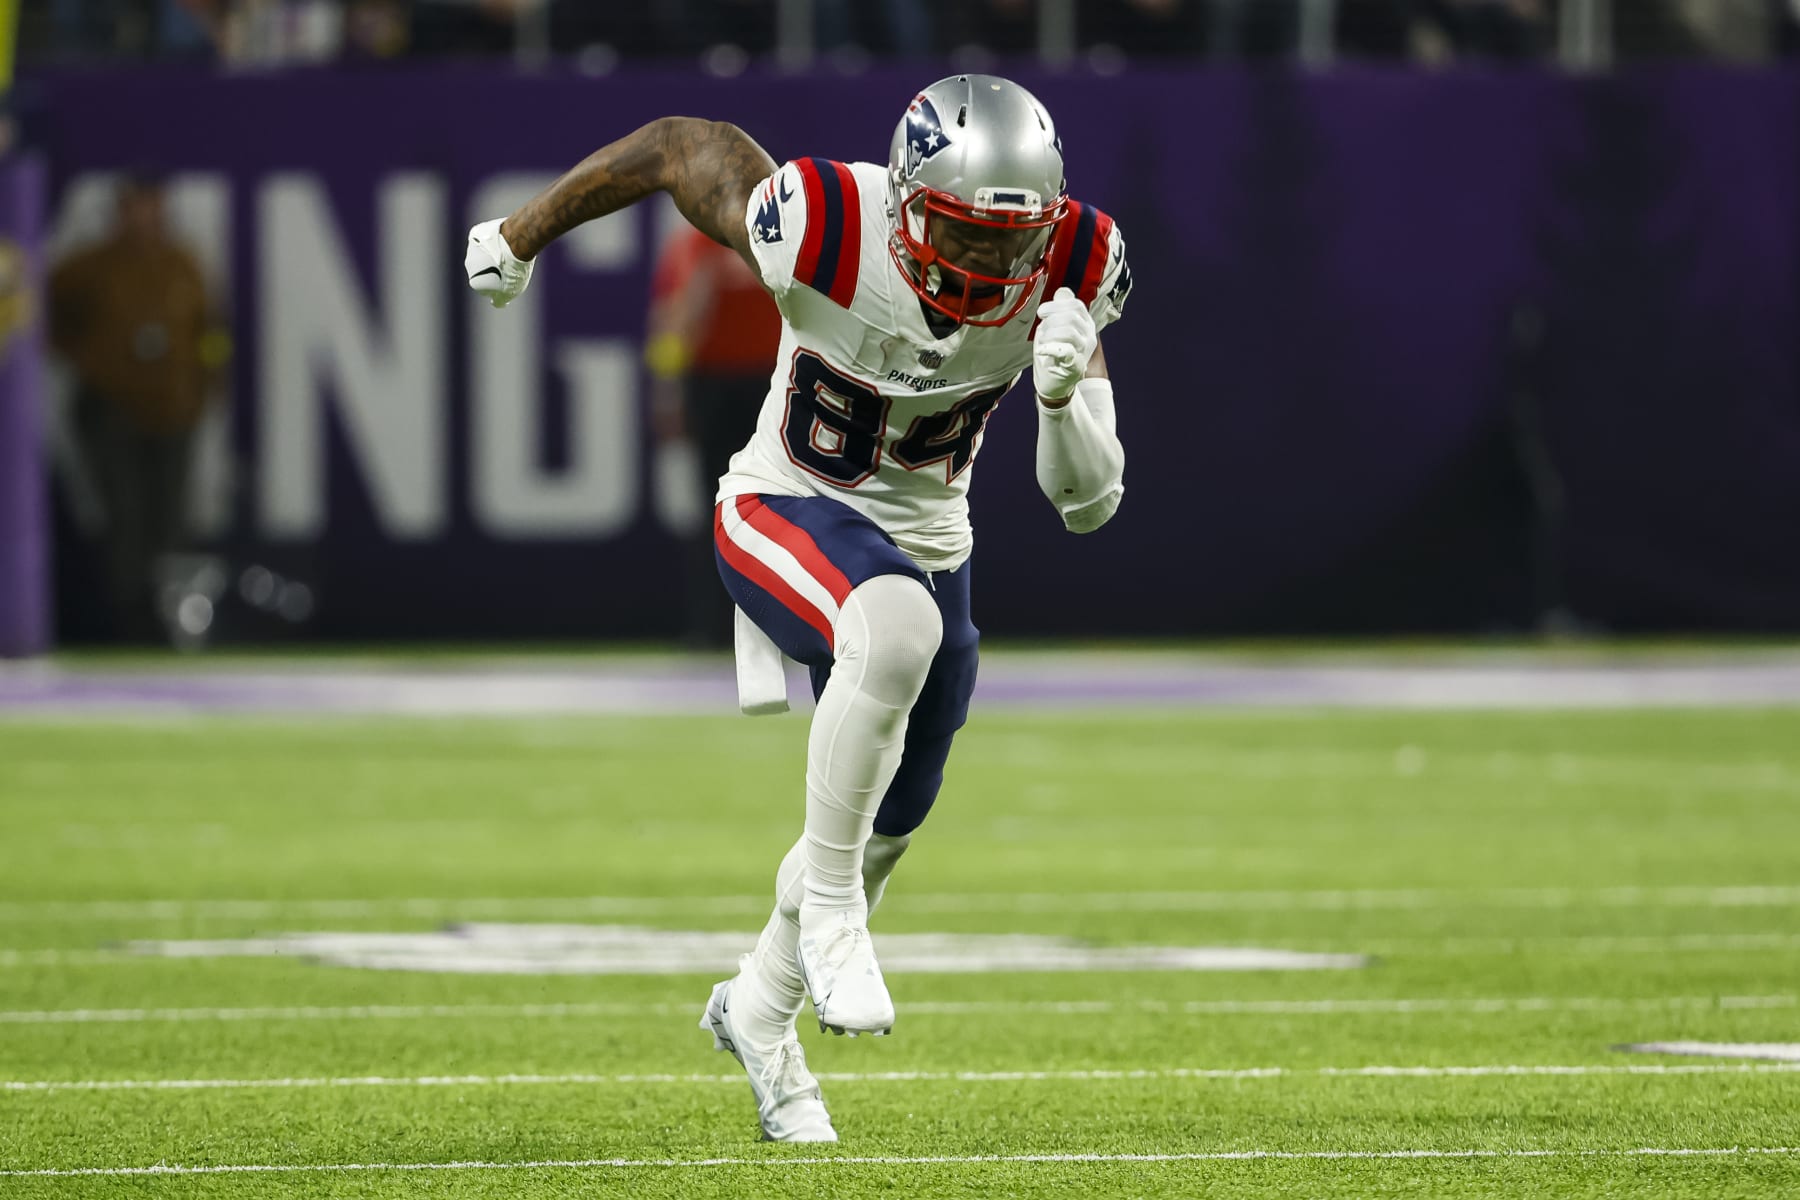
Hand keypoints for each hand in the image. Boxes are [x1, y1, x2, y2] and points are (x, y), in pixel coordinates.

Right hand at [465, 218, 532, 307]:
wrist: (514, 244)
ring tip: (508, 253)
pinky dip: (490, 241)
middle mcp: (469, 266)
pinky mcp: (475, 234)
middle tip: (510, 266)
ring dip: (492, 254)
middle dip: (494, 268)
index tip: (509, 279)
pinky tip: (502, 241)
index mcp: (475, 282)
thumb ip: (500, 300)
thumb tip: (497, 304)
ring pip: (482, 253)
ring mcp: (471, 249)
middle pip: (482, 269)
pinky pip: (482, 239)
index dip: (499, 283)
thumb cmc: (514, 270)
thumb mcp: (510, 292)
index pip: (486, 286)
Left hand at [1032, 286, 1096, 402]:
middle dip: (1050, 321)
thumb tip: (1063, 291)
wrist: (1054, 381)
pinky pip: (1066, 351)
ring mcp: (1084, 351)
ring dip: (1049, 335)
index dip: (1056, 305)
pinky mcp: (1076, 366)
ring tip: (1043, 342)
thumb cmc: (1054, 352)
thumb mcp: (1057, 326)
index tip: (1042, 313)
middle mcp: (1089, 335)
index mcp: (1085, 323)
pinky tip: (1042, 350)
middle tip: (1042, 331)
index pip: (1075, 305)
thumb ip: (1061, 309)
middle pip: (1071, 317)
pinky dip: (1050, 348)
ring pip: (1068, 331)